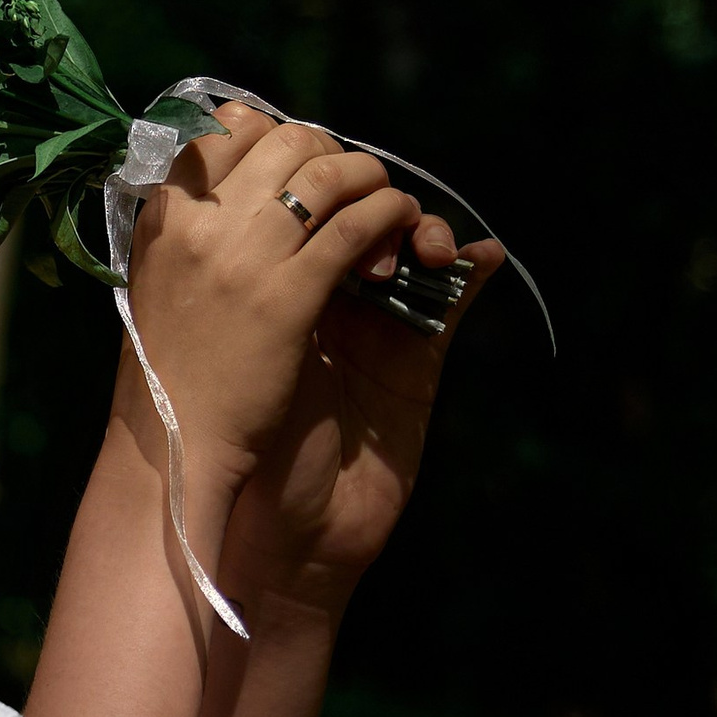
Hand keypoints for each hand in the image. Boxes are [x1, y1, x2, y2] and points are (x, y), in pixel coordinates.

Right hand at [115, 105, 422, 494]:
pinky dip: (389, 218)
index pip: (229, 127)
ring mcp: (245, 256)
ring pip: (329, 174)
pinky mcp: (291, 296)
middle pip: (288, 140)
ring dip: (371, 181)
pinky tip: (400, 230)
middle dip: (333, 155)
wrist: (176, 446)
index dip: (279, 135)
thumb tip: (228, 183)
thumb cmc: (170, 372)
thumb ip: (190, 229)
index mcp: (163, 215)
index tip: (302, 165)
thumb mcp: (160, 281)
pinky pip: (356, 227)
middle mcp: (200, 223)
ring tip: (386, 209)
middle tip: (351, 190)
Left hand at [223, 191, 505, 619]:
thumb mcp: (238, 356)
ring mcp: (374, 323)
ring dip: (418, 228)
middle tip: (365, 223)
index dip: (317, 186)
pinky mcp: (420, 356)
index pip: (299, 207)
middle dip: (368, 198)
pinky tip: (482, 255)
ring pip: (406, 244)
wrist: (287, 530)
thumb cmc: (245, 446)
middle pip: (357, 212)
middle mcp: (322, 295)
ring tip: (419, 251)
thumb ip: (246, 286)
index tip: (316, 193)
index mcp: (269, 288)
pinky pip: (454, 298)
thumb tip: (234, 206)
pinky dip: (472, 268)